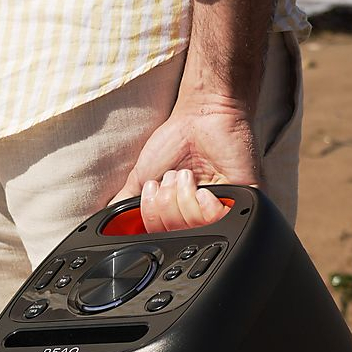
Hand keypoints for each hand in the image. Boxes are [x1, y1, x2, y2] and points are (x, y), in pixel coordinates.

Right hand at [116, 92, 260, 231]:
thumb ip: (124, 204)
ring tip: (188, 175)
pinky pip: (221, 220)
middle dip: (167, 205)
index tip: (153, 190)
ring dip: (183, 198)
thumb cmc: (175, 139)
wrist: (202, 115)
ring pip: (197, 228)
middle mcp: (200, 214)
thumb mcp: (140, 176)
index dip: (153, 218)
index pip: (162, 236)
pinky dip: (205, 205)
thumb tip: (108, 221)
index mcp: (178, 212)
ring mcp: (223, 207)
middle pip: (178, 235)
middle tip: (172, 178)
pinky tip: (204, 187)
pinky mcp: (243, 199)